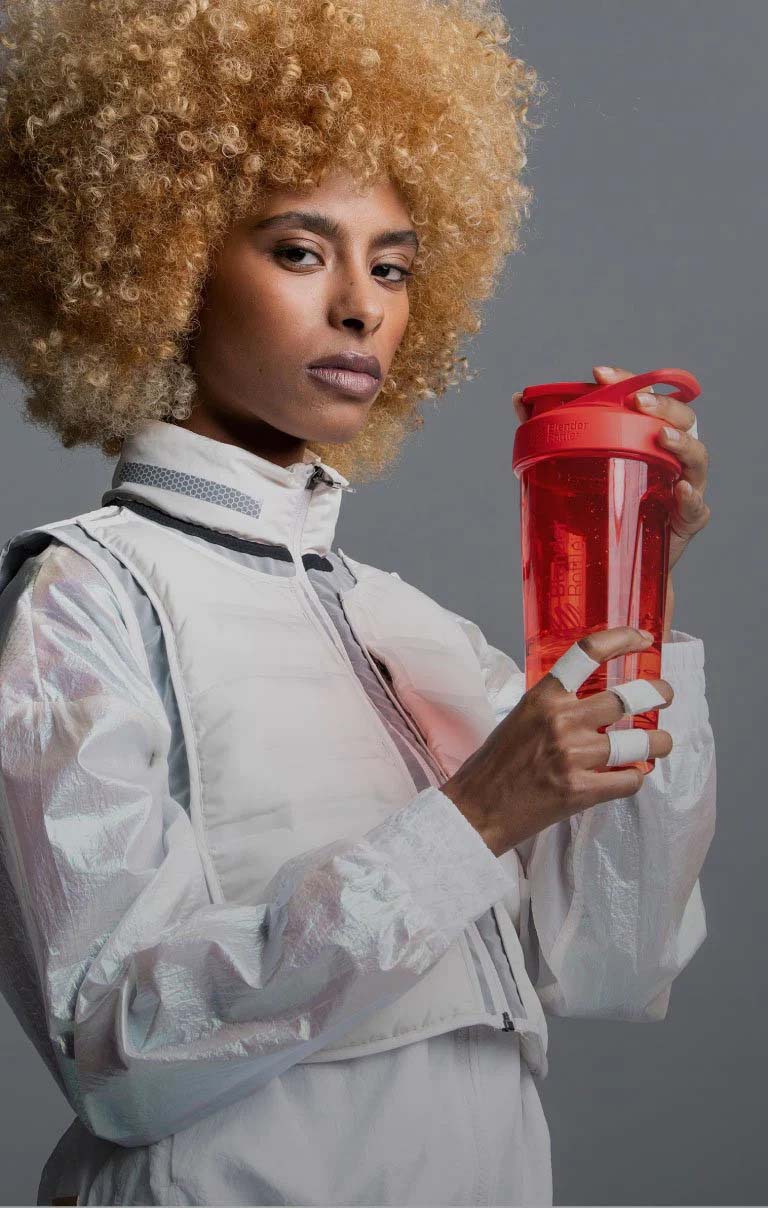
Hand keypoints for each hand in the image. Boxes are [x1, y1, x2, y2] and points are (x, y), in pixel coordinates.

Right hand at [441, 627, 673, 857]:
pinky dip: (636, 777)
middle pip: (628, 697)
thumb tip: (598, 699)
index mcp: (543, 697)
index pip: (588, 653)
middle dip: (658, 693)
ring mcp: (573, 756)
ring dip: (660, 743)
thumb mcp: (522, 717)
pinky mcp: (581, 791)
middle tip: (664, 695)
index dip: (622, 639)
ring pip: (641, 742)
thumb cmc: (497, 764)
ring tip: (662, 743)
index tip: (643, 639)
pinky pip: (630, 779)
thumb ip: (556, 704)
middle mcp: (560, 720)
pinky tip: (629, 775)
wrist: (477, 809)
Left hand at [512, 365, 711, 637]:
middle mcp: (670, 456)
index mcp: (645, 435)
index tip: (598, 373)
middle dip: (662, 406)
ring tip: (662, 438)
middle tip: (637, 402)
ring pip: (696, 457)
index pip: (643, 397)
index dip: (627, 380)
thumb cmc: (593, 507)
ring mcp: (682, 487)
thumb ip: (546, 430)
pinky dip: (691, 498)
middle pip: (681, 419)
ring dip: (682, 444)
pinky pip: (696, 508)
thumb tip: (519, 398)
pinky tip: (679, 491)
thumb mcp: (568, 467)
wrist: (610, 566)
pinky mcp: (685, 522)